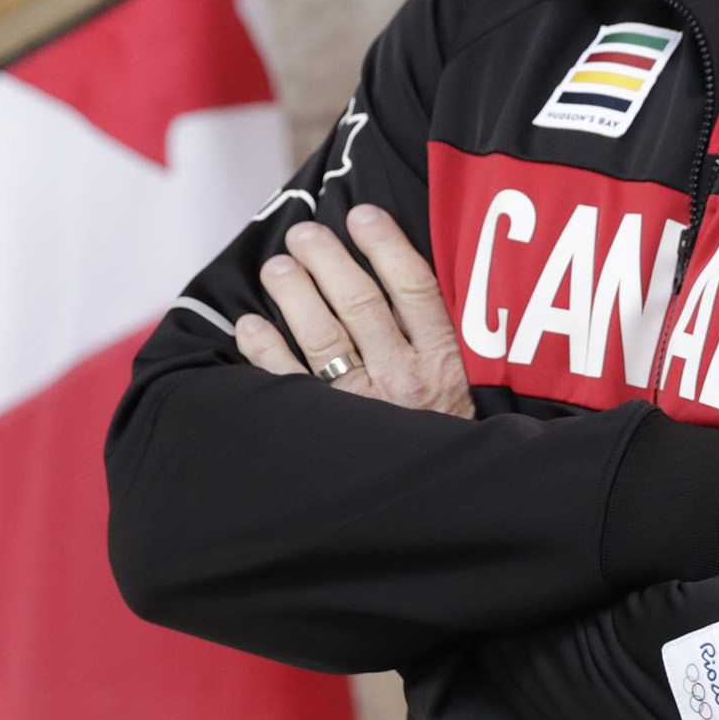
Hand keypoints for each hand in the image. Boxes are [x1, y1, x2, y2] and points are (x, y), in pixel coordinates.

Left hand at [235, 204, 475, 419]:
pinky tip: (249, 325)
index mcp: (444, 362)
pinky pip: (288, 385)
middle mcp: (402, 380)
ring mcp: (362, 407)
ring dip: (295, 294)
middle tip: (305, 231)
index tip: (361, 213)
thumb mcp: (469, 385)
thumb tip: (403, 279)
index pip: (414, 287)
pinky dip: (265, 351)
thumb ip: (441, 339)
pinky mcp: (327, 432)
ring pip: (323, 337)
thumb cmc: (450, 435)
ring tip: (278, 266)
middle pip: (360, 303)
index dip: (386, 245)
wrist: (441, 506)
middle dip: (328, 259)